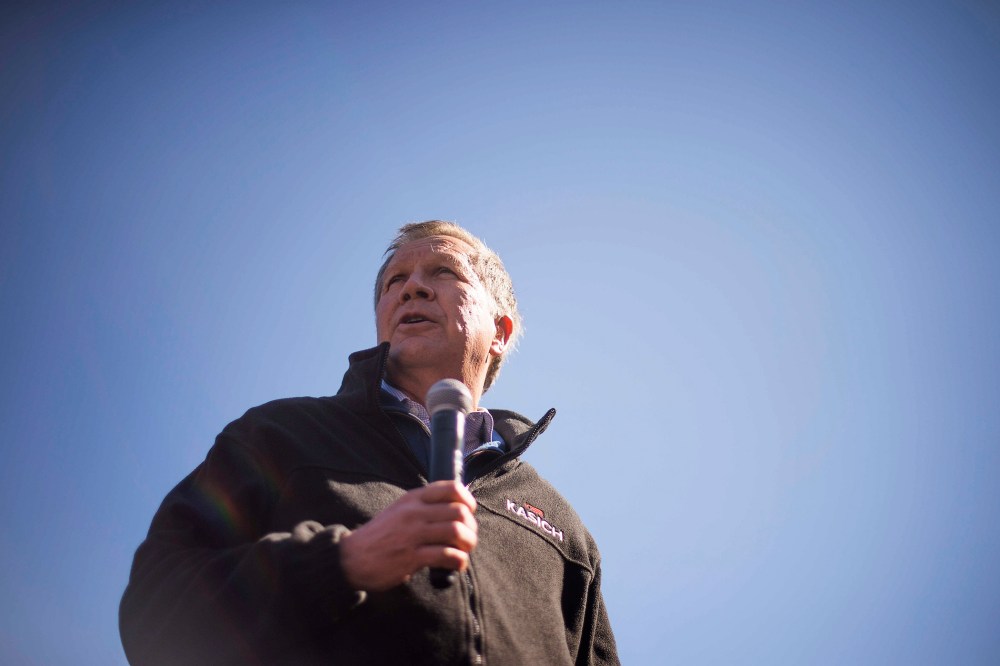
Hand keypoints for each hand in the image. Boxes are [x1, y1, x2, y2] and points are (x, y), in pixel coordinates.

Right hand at [339, 480, 477, 590]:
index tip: (469, 512)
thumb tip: (456, 509)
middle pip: (458, 511)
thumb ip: (424, 506)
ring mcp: (412, 534)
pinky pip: (446, 555)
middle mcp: (414, 513)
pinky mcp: (411, 557)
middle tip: (468, 538)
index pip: (451, 488)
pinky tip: (457, 564)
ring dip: (468, 543)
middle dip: (471, 527)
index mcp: (413, 498)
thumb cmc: (380, 535)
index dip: (468, 500)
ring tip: (464, 551)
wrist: (352, 557)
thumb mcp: (400, 510)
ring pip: (455, 531)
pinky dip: (458, 560)